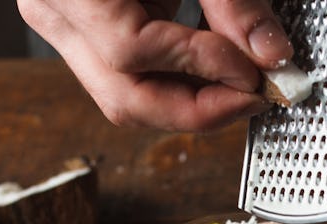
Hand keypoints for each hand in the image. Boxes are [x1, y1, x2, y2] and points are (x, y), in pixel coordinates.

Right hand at [17, 0, 293, 131]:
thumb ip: (232, 0)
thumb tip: (271, 55)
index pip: (129, 50)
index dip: (197, 67)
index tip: (253, 72)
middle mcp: (55, 12)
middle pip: (123, 96)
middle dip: (196, 109)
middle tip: (253, 98)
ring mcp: (66, 29)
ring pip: (126, 98)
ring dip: (191, 101)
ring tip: (241, 85)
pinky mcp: (89, 36)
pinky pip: (133, 79)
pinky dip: (180, 82)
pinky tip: (217, 70)